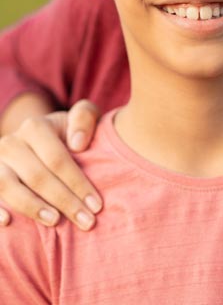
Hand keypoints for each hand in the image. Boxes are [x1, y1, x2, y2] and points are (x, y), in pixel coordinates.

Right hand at [0, 99, 102, 229]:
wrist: (40, 138)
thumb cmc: (67, 132)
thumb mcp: (81, 118)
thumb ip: (84, 118)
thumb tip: (77, 143)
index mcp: (35, 127)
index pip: (57, 159)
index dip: (77, 183)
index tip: (96, 205)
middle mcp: (11, 143)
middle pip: (37, 176)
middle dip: (64, 201)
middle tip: (86, 221)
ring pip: (8, 187)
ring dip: (32, 207)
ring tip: (55, 221)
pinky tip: (7, 222)